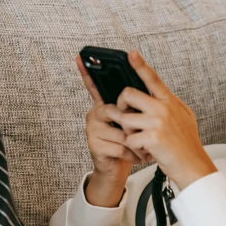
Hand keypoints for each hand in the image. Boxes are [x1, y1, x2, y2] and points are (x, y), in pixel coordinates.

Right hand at [76, 55, 150, 206]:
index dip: (87, 73)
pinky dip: (134, 153)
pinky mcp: (95, 145)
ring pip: (121, 130)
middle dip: (135, 124)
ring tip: (144, 148)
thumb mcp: (132, 123)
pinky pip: (121, 145)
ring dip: (137, 142)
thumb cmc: (129, 144)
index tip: (80, 57)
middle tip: (146, 133)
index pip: (94, 87)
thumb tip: (144, 88)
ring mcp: (92, 129)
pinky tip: (137, 156)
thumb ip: (133, 107)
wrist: (120, 168)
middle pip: (117, 111)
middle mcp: (95, 114)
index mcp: (104, 106)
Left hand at [115, 51, 216, 190]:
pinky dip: (133, 147)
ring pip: (124, 118)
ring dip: (126, 131)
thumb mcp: (184, 118)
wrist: (194, 166)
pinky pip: (129, 138)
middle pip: (128, 94)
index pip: (153, 79)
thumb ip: (170, 105)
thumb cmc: (187, 145)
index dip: (140, 65)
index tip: (131, 54)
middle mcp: (164, 109)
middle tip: (124, 115)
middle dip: (120, 105)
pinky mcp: (152, 138)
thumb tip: (158, 94)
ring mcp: (158, 123)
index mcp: (170, 102)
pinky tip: (144, 151)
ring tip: (138, 139)